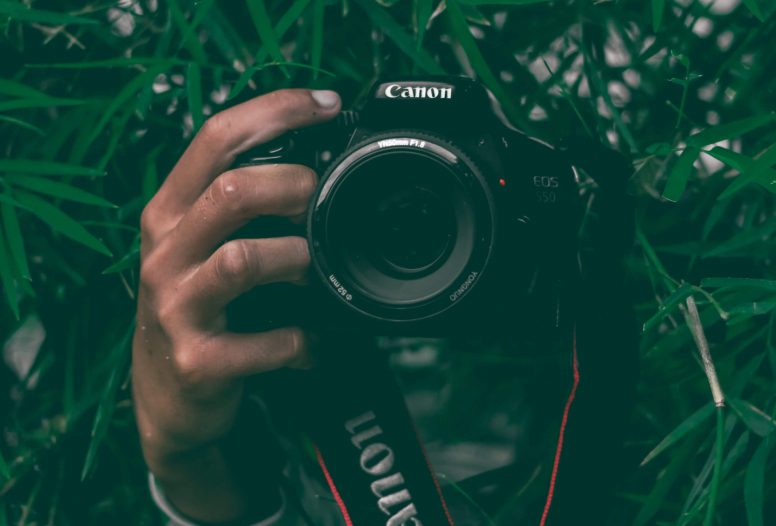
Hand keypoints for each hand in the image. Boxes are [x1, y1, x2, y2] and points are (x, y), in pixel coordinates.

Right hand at [132, 88, 340, 521]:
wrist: (168, 398)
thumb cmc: (197, 308)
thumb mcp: (199, 246)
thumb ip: (236, 205)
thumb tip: (313, 162)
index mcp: (169, 213)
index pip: (216, 138)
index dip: (275, 111)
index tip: (328, 106)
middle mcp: (165, 253)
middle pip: (231, 192)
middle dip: (294, 186)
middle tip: (323, 198)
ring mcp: (177, 308)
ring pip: (244, 261)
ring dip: (298, 260)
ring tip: (315, 270)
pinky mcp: (198, 361)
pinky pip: (268, 341)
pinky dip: (303, 340)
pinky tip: (313, 341)